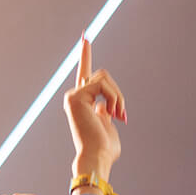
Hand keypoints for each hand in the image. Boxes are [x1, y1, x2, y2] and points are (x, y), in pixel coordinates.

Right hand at [64, 38, 123, 177]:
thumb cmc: (104, 149)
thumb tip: (105, 105)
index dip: (85, 56)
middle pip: (102, 75)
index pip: (85, 74)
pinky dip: (113, 98)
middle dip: (117, 93)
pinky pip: (102, 86)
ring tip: (118, 116)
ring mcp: (74, 96)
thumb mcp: (108, 126)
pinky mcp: (76, 96)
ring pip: (103, 78)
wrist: (96, 157)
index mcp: (83, 103)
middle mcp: (75, 97)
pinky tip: (112, 113)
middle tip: (121, 115)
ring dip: (117, 96)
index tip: (85, 37)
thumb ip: (106, 111)